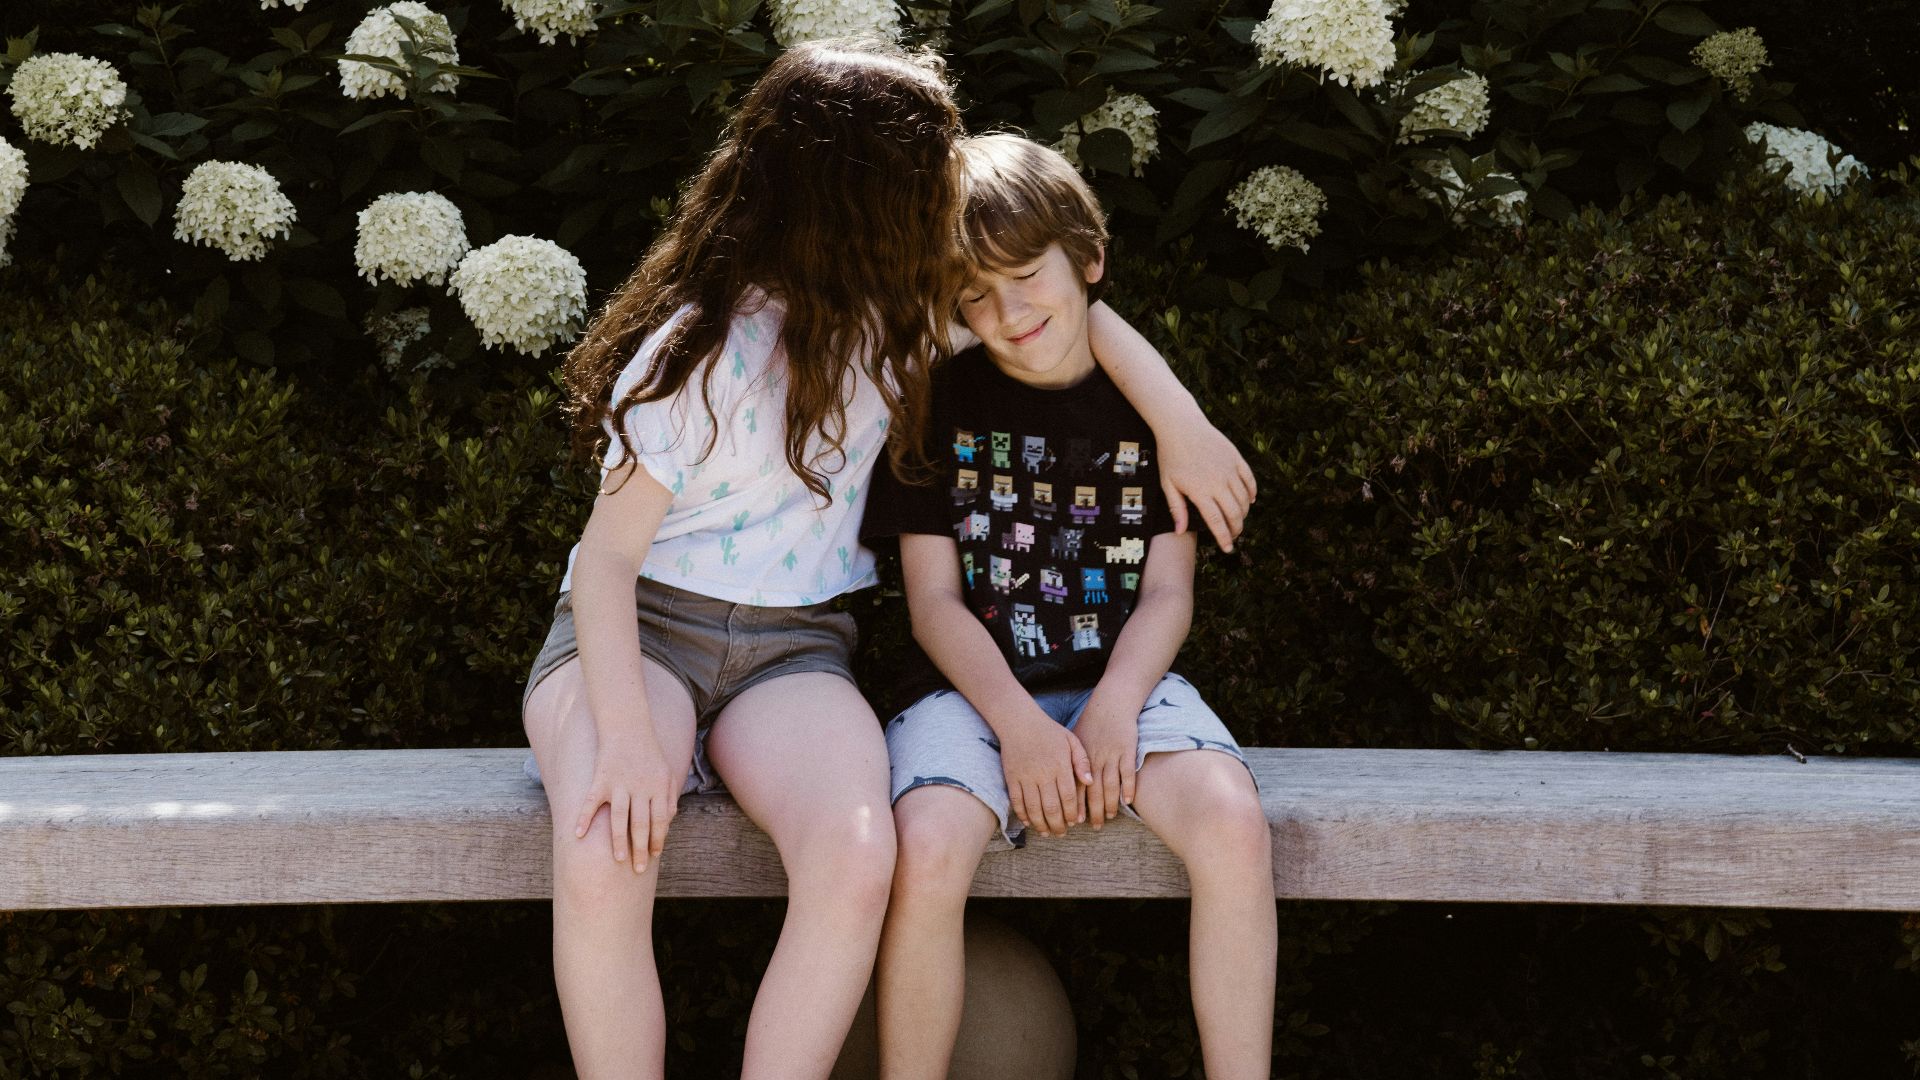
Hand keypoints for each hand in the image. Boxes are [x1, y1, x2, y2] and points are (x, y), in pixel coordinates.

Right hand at [574, 733, 679, 873]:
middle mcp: (640, 787)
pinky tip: (578, 835)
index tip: (655, 855)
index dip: (658, 839)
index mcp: (658, 787)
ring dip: (618, 840)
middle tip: (639, 869)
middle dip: (641, 848)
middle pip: (641, 824)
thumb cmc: (649, 753)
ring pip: (619, 818)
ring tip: (618, 860)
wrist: (627, 726)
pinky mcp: (601, 779)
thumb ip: (669, 796)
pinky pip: (591, 802)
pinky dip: (584, 818)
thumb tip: (669, 821)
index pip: (660, 820)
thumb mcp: (666, 772)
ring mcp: (619, 784)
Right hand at [998, 712, 1092, 838]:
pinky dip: (1023, 814)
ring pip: (1033, 808)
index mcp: (1060, 765)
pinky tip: (1029, 822)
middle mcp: (1043, 773)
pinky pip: (1017, 801)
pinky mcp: (1011, 778)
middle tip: (1061, 833)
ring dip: (1041, 824)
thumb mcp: (1071, 741)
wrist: (1019, 722)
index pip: (1068, 796)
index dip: (1071, 813)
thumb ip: (1082, 761)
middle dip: (1057, 824)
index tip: (1074, 822)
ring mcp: (1025, 777)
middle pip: (1051, 807)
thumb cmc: (1049, 732)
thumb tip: (1090, 782)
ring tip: (1047, 832)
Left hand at [1075, 701, 1138, 828]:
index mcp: (1080, 758)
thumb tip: (1063, 785)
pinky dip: (1128, 788)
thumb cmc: (1091, 724)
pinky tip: (1127, 801)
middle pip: (1093, 791)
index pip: (1076, 787)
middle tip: (1096, 827)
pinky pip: (1128, 774)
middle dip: (1094, 811)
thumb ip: (1071, 763)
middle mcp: (1094, 758)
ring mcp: (1112, 755)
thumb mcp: (1075, 740)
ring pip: (1110, 785)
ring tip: (1110, 817)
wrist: (1111, 704)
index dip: (1076, 805)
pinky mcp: (1127, 750)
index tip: (1076, 821)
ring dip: (1110, 804)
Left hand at [1157, 416, 1255, 551]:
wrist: (1181, 425)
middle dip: (1237, 529)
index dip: (1224, 538)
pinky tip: (1249, 501)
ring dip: (1244, 513)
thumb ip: (1176, 508)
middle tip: (1234, 536)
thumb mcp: (1167, 483)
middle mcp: (1218, 482)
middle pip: (1234, 513)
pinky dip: (1252, 493)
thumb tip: (1180, 532)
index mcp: (1200, 491)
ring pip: (1244, 499)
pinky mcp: (1236, 458)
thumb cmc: (1170, 455)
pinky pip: (1249, 480)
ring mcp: (1229, 469)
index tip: (1228, 548)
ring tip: (1238, 521)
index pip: (1217, 522)